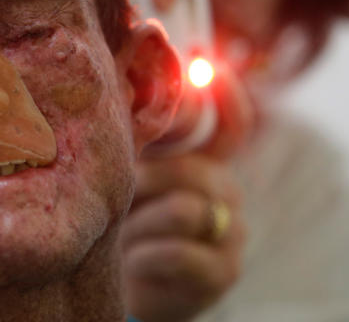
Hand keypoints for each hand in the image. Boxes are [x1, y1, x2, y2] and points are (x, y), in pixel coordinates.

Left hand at [122, 65, 252, 321]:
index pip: (231, 124)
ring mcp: (232, 230)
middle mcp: (226, 189)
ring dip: (140, 223)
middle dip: (144, 180)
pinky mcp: (224, 270)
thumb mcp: (127, 175)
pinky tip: (133, 261)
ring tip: (121, 235)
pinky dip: (146, 256)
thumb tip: (125, 76)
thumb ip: (137, 137)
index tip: (205, 60)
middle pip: (193, 168)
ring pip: (184, 209)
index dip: (225, 95)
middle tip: (116, 195)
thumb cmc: (122, 222)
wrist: (129, 288)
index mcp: (205, 160)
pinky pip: (180, 252)